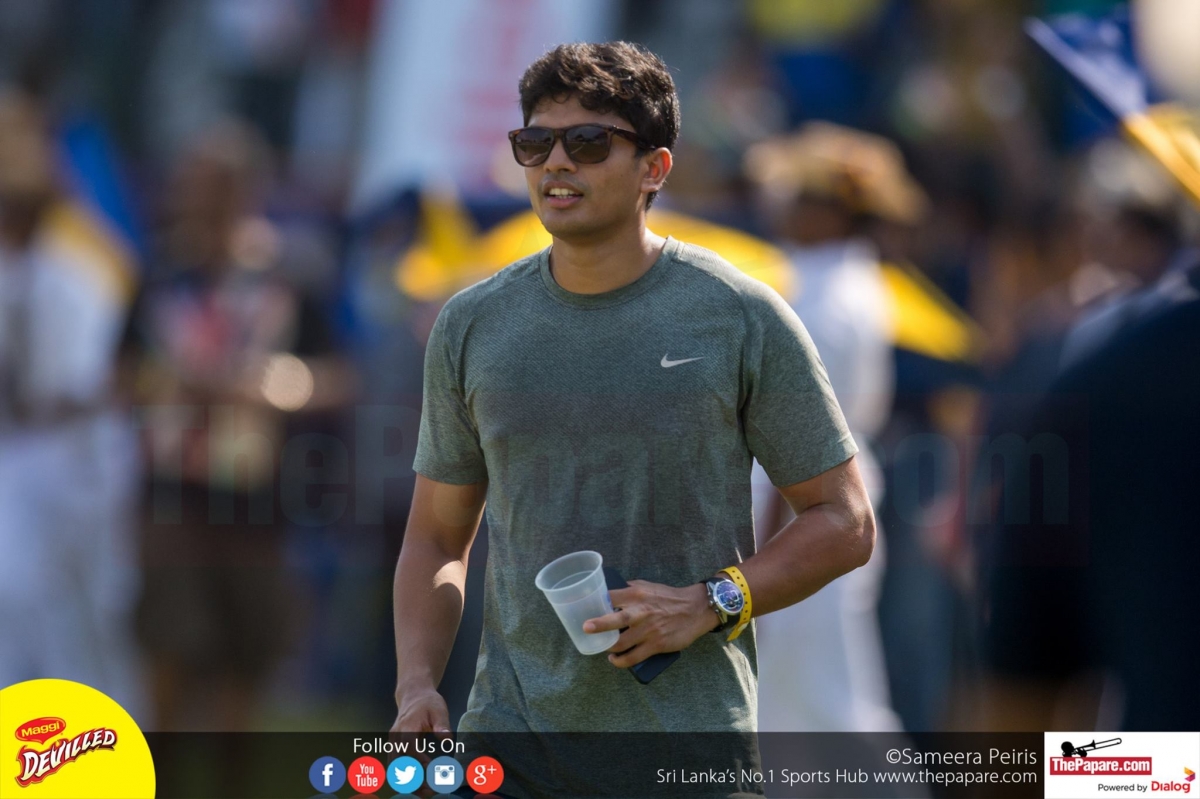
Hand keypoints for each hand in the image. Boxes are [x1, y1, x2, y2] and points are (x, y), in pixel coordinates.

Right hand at [391, 688, 450, 796]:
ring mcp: (393, 743)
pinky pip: (395, 766)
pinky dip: (404, 777)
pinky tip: (418, 785)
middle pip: (397, 763)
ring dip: (407, 782)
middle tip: (430, 790)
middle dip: (412, 779)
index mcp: (406, 727)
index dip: (419, 760)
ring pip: (394, 768)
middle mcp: (396, 737)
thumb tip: (448, 740)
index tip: (433, 769)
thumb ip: (441, 726)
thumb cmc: (428, 702)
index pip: (409, 747)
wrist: (413, 694)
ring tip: (425, 792)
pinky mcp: (394, 747)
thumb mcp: (439, 710)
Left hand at [583, 580, 716, 667]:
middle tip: (586, 628)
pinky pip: (633, 657)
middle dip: (598, 625)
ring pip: (621, 643)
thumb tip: (611, 594)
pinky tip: (615, 660)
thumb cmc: (669, 597)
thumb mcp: (648, 586)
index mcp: (637, 594)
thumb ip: (629, 589)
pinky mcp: (656, 645)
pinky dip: (620, 661)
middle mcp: (641, 612)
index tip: (586, 609)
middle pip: (615, 620)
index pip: (610, 597)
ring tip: (605, 649)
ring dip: (609, 648)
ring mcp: (648, 630)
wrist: (696, 609)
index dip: (596, 603)